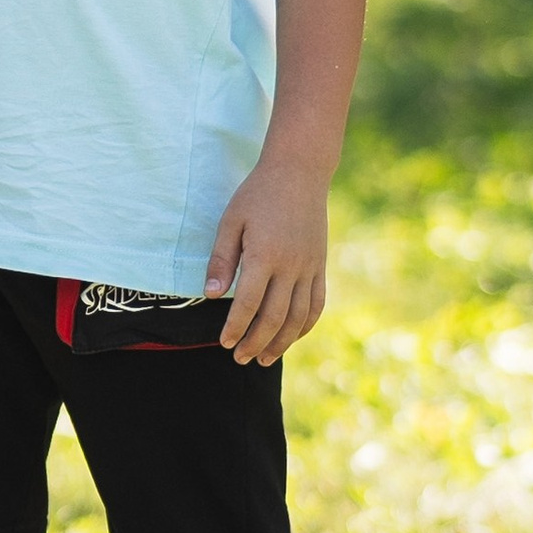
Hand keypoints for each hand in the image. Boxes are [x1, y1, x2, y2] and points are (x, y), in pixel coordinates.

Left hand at [205, 159, 329, 364]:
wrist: (299, 173)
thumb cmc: (257, 195)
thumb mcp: (231, 221)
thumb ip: (222, 259)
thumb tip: (212, 295)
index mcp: (265, 255)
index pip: (249, 304)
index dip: (236, 327)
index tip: (224, 343)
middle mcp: (291, 266)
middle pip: (275, 317)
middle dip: (256, 343)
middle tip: (240, 358)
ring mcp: (310, 267)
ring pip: (298, 317)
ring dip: (282, 342)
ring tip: (264, 359)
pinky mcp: (320, 266)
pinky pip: (317, 303)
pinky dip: (306, 325)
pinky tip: (293, 337)